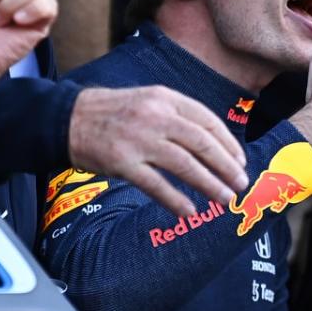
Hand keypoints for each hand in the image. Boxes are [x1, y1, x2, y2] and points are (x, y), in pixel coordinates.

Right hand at [68, 86, 248, 216]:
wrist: (70, 118)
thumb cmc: (116, 112)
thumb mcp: (150, 100)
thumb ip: (179, 116)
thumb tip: (214, 144)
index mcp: (166, 98)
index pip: (207, 121)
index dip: (228, 144)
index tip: (240, 161)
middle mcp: (155, 116)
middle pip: (201, 143)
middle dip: (226, 165)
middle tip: (241, 183)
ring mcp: (139, 140)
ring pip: (184, 165)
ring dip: (209, 184)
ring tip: (226, 198)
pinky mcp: (122, 163)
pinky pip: (156, 185)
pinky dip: (176, 200)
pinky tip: (190, 211)